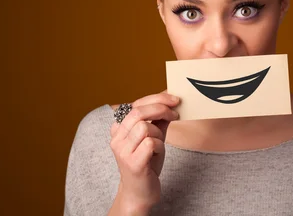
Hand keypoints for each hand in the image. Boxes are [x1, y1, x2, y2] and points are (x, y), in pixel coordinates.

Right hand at [109, 91, 180, 211]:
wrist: (140, 193)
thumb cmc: (147, 164)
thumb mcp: (153, 138)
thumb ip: (158, 121)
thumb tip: (170, 102)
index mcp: (119, 130)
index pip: (135, 105)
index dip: (156, 98)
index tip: (173, 99)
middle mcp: (117, 139)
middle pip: (138, 112)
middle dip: (160, 108)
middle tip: (175, 113)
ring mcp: (123, 151)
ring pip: (144, 127)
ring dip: (158, 133)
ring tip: (159, 144)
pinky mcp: (133, 163)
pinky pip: (151, 143)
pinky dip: (160, 147)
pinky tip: (157, 155)